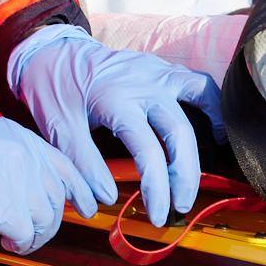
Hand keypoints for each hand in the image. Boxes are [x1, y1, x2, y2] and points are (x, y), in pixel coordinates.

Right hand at [0, 101, 110, 254]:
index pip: (67, 168)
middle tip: (30, 232)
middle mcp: (27, 158)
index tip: (84, 207)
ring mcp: (16, 181)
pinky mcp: (0, 206)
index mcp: (23, 138)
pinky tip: (6, 243)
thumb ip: (7, 156)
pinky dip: (19, 244)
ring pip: (47, 221)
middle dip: (48, 222)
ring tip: (16, 241)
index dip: (78, 192)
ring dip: (33, 237)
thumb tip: (12, 182)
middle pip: (58, 200)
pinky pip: (25, 234)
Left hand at [7, 24, 207, 225]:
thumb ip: (84, 166)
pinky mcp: (162, 67)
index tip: (157, 214)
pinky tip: (212, 129)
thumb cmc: (54, 90)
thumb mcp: (59, 129)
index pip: (149, 152)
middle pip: (180, 133)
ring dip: (205, 138)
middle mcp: (144, 83)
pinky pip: (198, 83)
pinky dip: (212, 105)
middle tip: (181, 206)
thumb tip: (106, 199)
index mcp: (117, 99)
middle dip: (185, 176)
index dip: (157, 188)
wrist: (54, 51)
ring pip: (200, 103)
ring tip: (202, 170)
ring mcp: (157, 71)